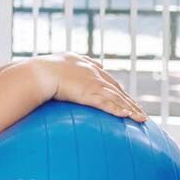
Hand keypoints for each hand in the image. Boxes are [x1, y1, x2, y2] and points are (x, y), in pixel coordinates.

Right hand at [29, 52, 147, 122]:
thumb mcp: (62, 60)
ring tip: (141, 119)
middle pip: (117, 90)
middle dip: (130, 101)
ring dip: (131, 109)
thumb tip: (93, 65)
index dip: (119, 90)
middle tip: (140, 112)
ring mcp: (92, 83)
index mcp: (86, 66)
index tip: (127, 98)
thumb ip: (78, 61)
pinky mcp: (88, 93)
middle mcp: (93, 73)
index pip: (108, 80)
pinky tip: (127, 117)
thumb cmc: (43, 68)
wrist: (38, 73)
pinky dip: (117, 110)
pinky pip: (106, 104)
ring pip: (117, 98)